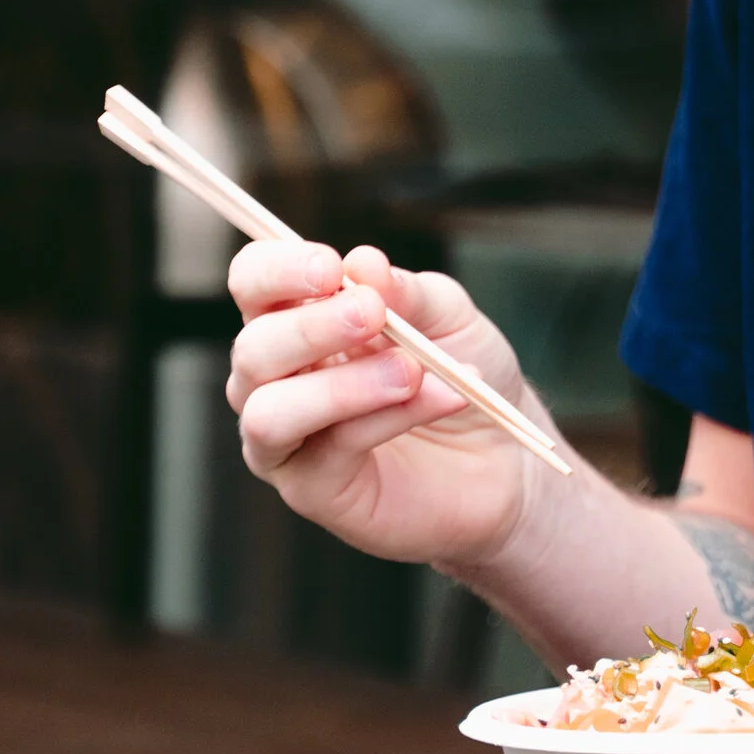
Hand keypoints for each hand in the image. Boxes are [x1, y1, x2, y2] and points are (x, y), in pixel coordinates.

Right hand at [226, 239, 558, 569]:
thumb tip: (362, 263)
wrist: (502, 451)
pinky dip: (388, 416)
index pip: (252, 284)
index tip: (331, 267)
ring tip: (411, 370)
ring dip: (343, 384)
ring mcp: (288, 441)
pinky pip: (330, 449)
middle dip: (312, 326)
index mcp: (297, 319)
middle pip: (251, 349)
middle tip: (374, 314)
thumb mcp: (447, 315)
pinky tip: (439, 398)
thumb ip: (405, 291)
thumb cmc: (459, 371)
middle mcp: (276, 380)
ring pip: (269, 411)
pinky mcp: (313, 490)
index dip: (276, 269)